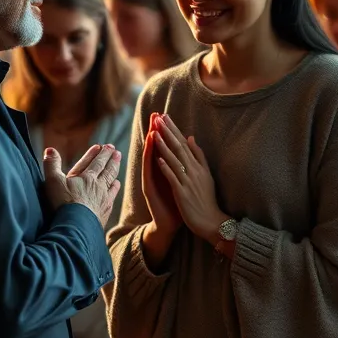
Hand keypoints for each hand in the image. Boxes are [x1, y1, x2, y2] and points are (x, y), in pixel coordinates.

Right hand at [43, 143, 120, 225]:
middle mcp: (97, 185)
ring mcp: (103, 197)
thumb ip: (52, 165)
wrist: (76, 226)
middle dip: (109, 157)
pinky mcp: (105, 210)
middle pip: (105, 168)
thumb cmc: (63, 204)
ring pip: (111, 178)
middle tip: (114, 149)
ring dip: (114, 168)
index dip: (96, 154)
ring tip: (118, 160)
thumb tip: (50, 149)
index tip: (101, 146)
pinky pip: (113, 194)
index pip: (93, 162)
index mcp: (85, 178)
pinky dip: (115, 186)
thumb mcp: (53, 182)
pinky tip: (116, 183)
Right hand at [140, 113, 182, 261]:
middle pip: (156, 147)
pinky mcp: (150, 190)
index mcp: (166, 167)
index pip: (165, 145)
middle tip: (156, 114)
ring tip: (153, 128)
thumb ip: (183, 161)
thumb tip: (188, 141)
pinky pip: (150, 174)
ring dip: (152, 143)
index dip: (166, 130)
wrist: (170, 223)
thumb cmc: (177, 201)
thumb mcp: (183, 178)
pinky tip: (153, 153)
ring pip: (151, 158)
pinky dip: (151, 163)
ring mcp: (152, 180)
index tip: (166, 114)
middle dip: (156, 130)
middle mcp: (156, 171)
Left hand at [153, 113, 226, 245]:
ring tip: (154, 132)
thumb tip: (191, 138)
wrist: (212, 221)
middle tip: (158, 117)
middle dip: (168, 131)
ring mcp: (188, 181)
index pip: (184, 143)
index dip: (174, 129)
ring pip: (174, 160)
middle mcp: (194, 171)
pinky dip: (166, 167)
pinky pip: (172, 178)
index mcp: (198, 166)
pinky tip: (158, 158)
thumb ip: (199, 156)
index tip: (165, 117)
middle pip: (179, 147)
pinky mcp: (182, 193)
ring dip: (164, 145)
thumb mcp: (206, 174)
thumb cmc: (207, 199)